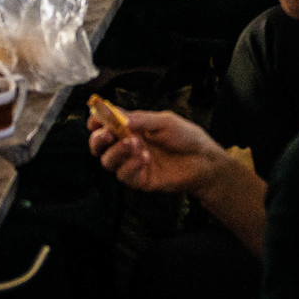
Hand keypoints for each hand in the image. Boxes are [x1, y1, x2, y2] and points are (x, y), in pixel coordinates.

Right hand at [89, 108, 232, 196]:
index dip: (96, 122)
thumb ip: (141, 120)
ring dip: (117, 152)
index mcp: (131, 128)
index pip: (105, 125)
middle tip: (108, 134)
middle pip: (99, 146)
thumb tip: (118, 119)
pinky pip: (123, 175)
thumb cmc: (185, 137)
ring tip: (136, 145)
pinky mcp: (138, 179)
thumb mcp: (164, 121)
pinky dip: (131, 165)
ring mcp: (131, 163)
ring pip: (107, 162)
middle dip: (98, 139)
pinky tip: (145, 159)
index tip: (95, 120)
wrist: (202, 160)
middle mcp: (127, 145)